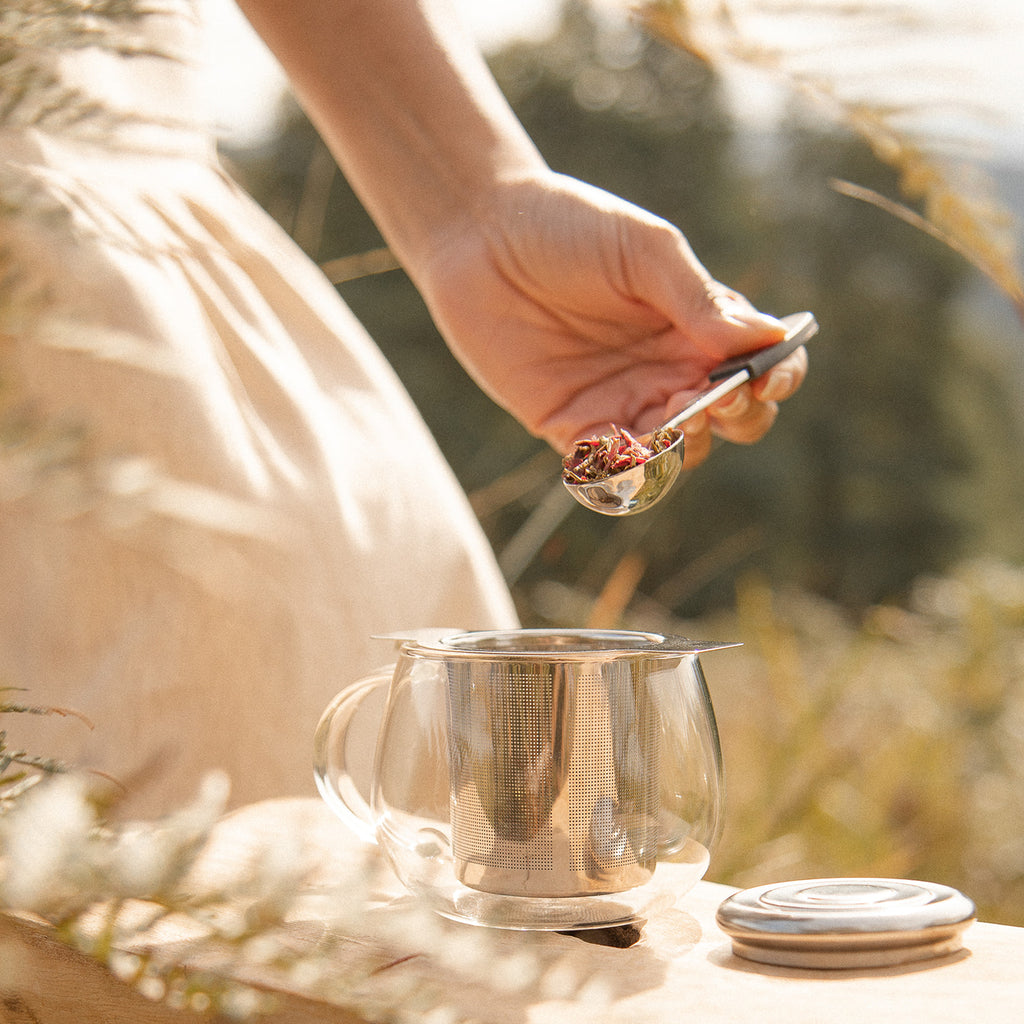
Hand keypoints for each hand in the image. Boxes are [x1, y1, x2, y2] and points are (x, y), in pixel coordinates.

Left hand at [420, 171, 808, 467]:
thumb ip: (698, 299)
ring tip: (673, 418)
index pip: (758, 366)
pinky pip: (610, 468)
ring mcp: (621, 403)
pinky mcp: (570, 427)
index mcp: (697, 326)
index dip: (777, 379)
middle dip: (739, 420)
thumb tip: (765, 341)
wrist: (479, 237)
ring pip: (676, 453)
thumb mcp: (644, 251)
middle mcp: (667, 370)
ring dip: (686, 446)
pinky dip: (626, 469)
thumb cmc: (568, 228)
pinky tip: (622, 446)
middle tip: (715, 398)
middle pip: (730, 421)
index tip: (765, 376)